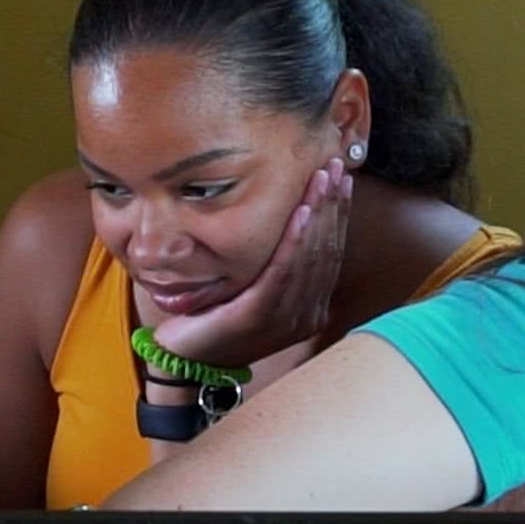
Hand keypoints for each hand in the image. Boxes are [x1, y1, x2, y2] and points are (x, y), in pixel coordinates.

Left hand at [150, 157, 352, 367]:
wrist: (183, 357)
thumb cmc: (215, 317)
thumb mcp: (254, 286)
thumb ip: (277, 263)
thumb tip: (293, 212)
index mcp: (309, 308)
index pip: (331, 254)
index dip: (338, 214)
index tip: (341, 178)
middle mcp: (305, 315)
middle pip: (326, 251)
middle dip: (332, 205)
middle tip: (334, 167)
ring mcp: (285, 319)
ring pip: (311, 257)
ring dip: (319, 213)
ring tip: (321, 180)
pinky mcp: (258, 317)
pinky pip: (283, 272)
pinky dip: (295, 240)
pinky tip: (301, 213)